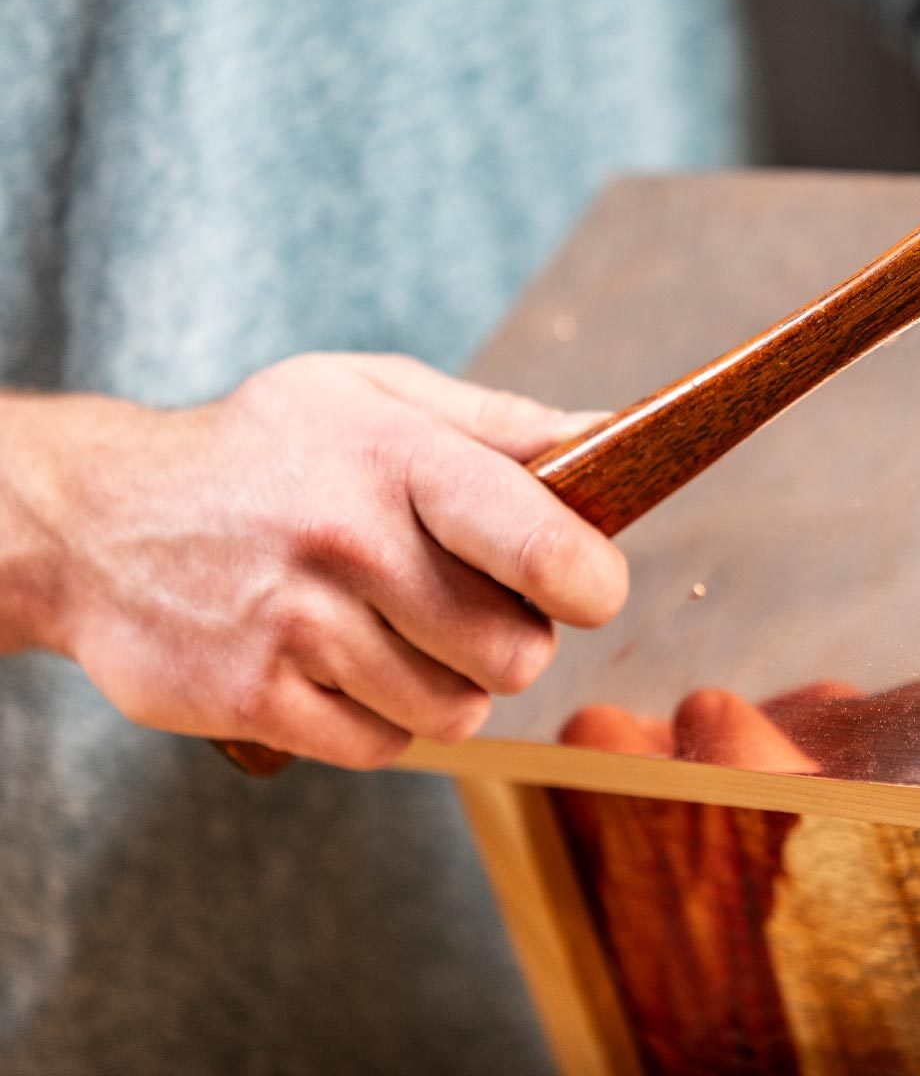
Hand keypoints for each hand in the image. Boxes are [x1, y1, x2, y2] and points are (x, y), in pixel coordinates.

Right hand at [21, 353, 626, 767]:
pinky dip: (382, 719)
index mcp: (396, 457)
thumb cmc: (261, 452)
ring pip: (457, 710)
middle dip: (514, 639)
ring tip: (399, 632)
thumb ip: (495, 422)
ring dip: (448, 684)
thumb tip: (606, 438)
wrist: (94, 519)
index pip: (543, 548)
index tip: (582, 586)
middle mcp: (349, 543)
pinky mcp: (254, 698)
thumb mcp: (370, 394)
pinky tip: (345, 666)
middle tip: (471, 607)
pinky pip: (384, 745)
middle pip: (515, 652)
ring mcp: (297, 626)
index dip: (592, 584)